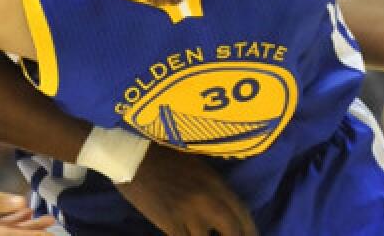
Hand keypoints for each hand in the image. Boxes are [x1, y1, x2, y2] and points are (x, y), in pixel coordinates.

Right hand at [0, 163, 54, 235]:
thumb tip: (23, 205)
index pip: (7, 235)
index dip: (30, 234)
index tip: (48, 235)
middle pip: (7, 234)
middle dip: (31, 231)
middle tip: (52, 226)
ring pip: (3, 228)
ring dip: (24, 224)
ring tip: (45, 219)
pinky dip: (10, 218)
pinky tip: (25, 213)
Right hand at [116, 142, 257, 235]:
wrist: (133, 157)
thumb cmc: (163, 155)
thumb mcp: (197, 167)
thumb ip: (212, 188)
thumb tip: (222, 208)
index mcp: (216, 182)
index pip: (243, 214)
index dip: (250, 231)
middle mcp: (208, 200)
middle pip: (233, 232)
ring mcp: (190, 214)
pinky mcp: (171, 224)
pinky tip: (186, 235)